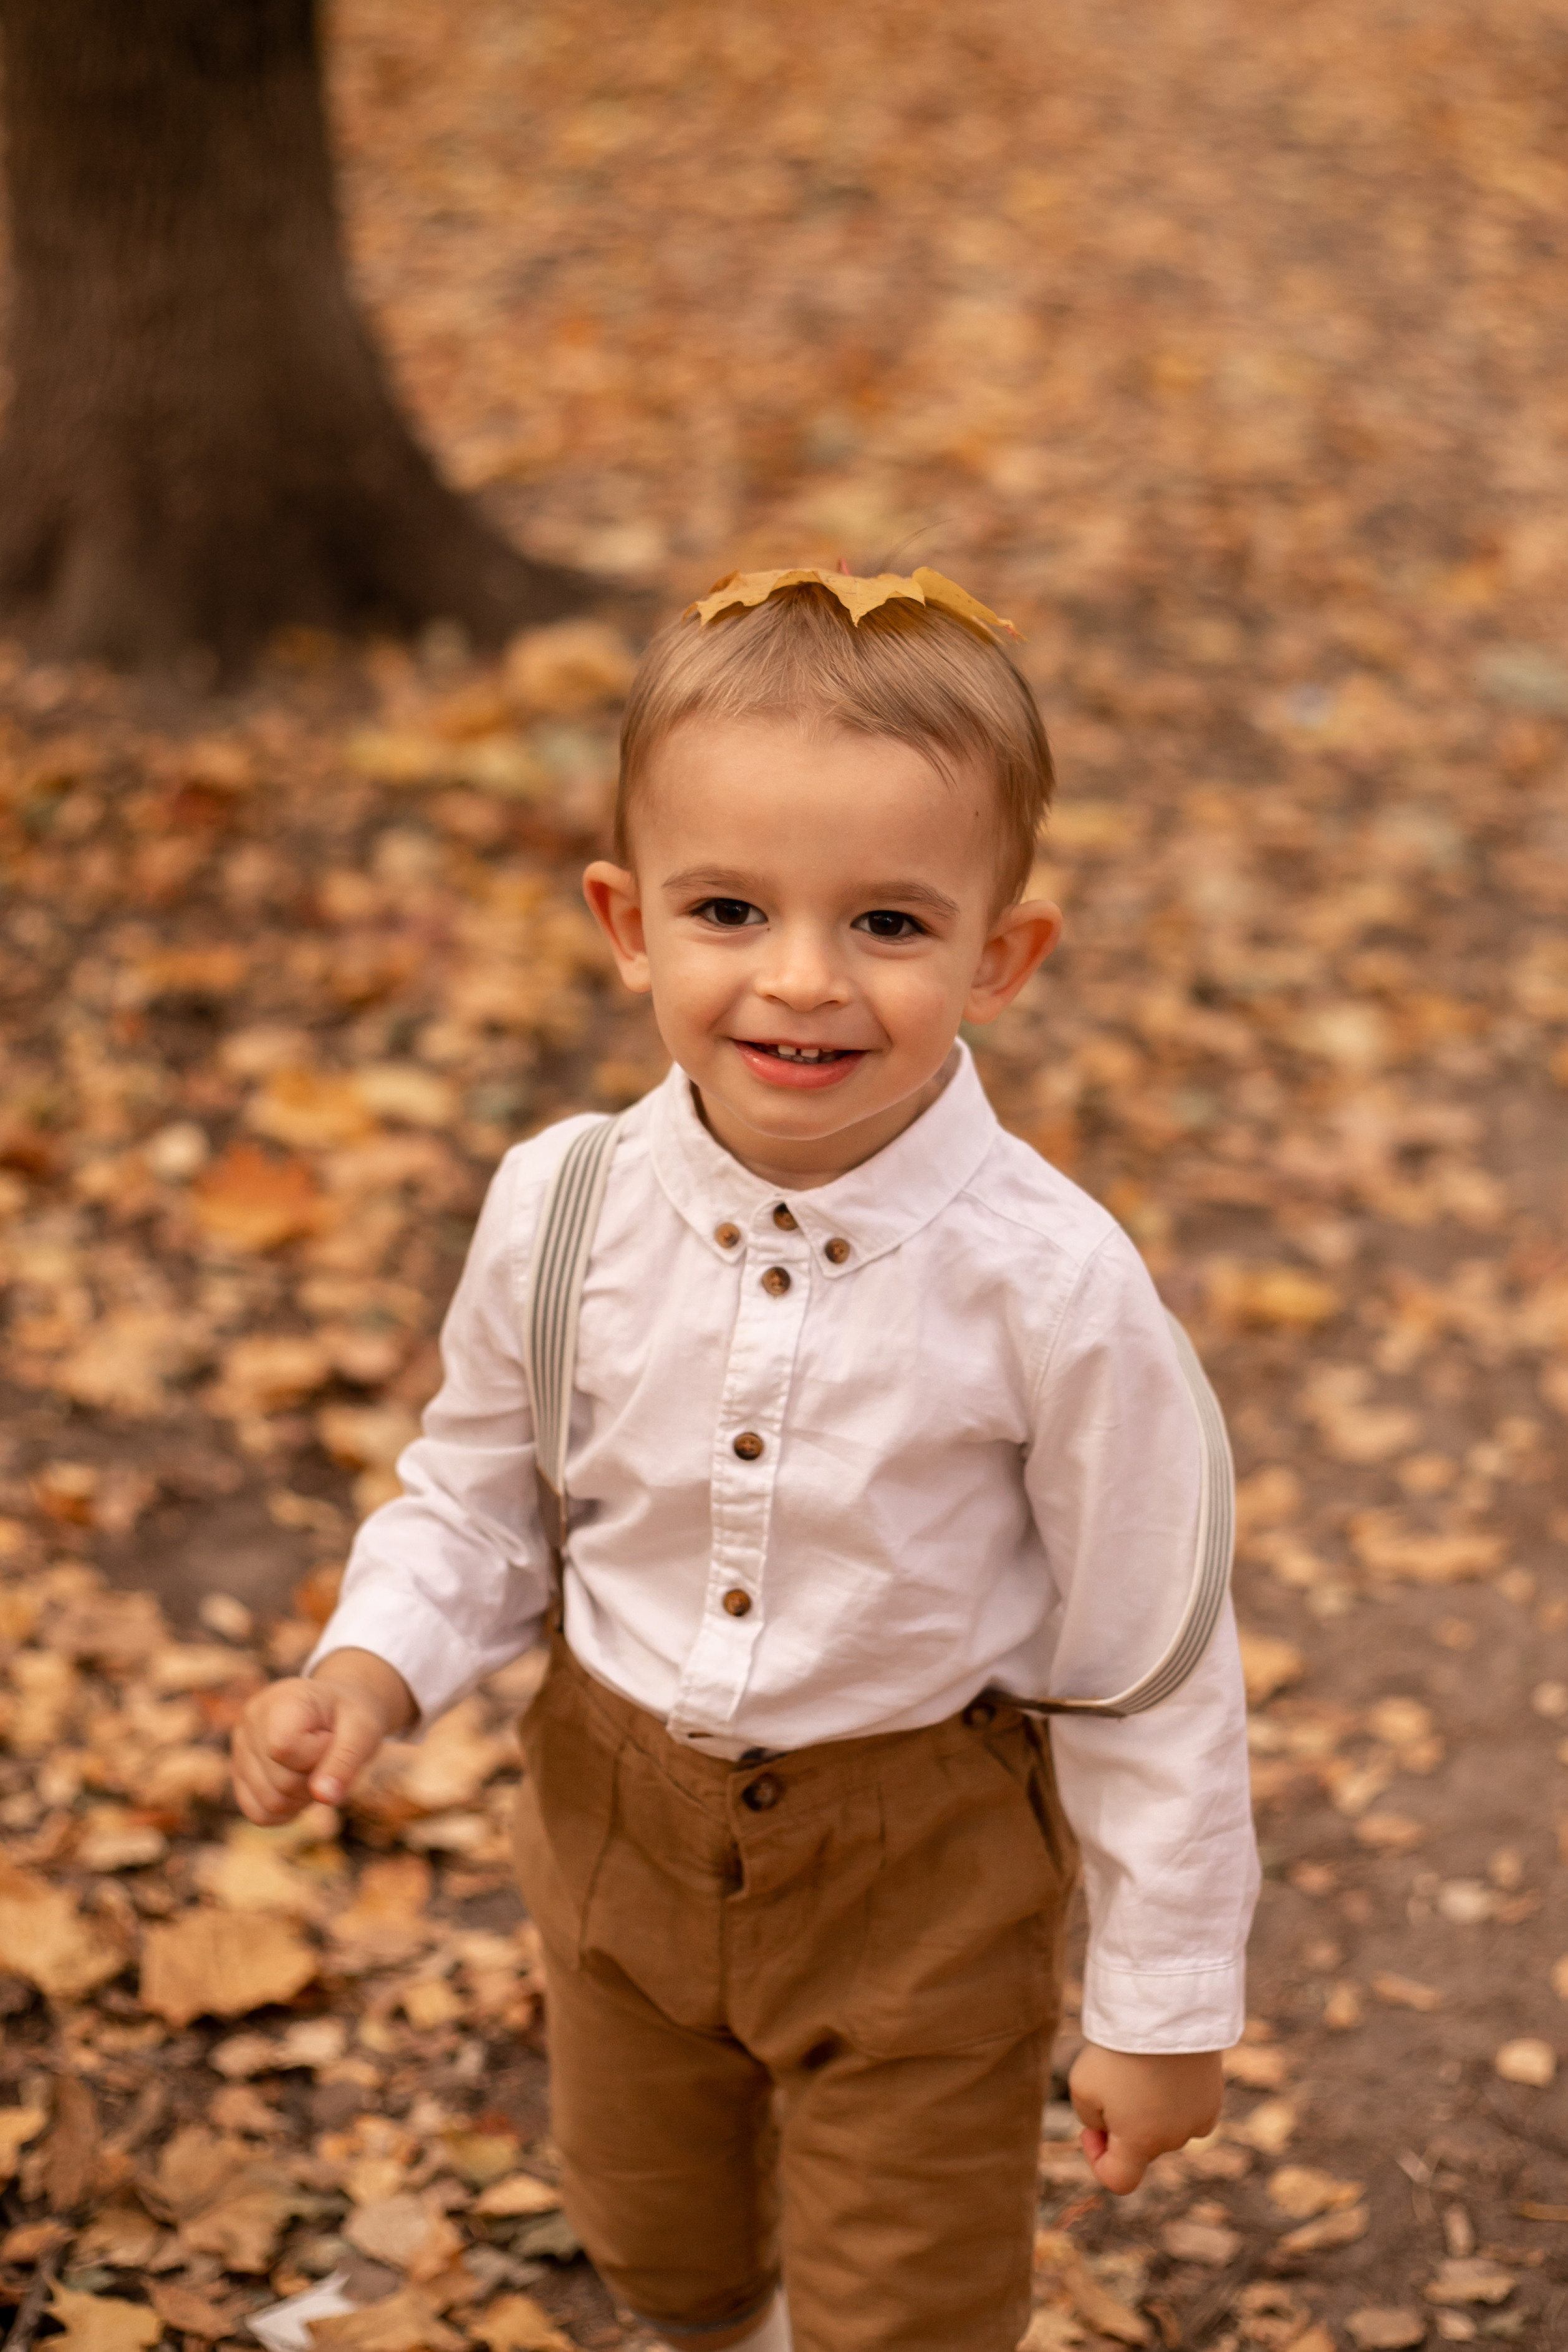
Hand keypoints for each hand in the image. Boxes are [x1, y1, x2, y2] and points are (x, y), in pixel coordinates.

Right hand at [231, 1648, 413, 1823]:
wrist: (336, 1712)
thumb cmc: (350, 1716)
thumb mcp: (363, 1729)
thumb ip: (345, 1761)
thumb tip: (325, 1797)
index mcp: (280, 1699)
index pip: (284, 1748)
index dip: (316, 1756)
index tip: (332, 1738)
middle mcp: (251, 1721)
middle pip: (280, 1782)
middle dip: (315, 1778)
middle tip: (328, 1754)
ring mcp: (240, 1749)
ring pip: (270, 1803)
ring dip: (303, 1796)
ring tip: (315, 1767)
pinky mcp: (239, 1774)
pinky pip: (260, 1814)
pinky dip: (287, 1810)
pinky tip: (301, 1784)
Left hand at [1068, 2044, 1223, 2193]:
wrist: (1165, 2012)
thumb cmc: (1118, 2051)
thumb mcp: (1082, 2086)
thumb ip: (1091, 2118)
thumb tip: (1108, 2126)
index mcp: (1141, 2144)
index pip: (1120, 2180)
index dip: (1098, 2161)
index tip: (1090, 2129)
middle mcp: (1174, 2139)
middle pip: (1142, 2146)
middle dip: (1123, 2125)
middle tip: (1112, 2082)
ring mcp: (1199, 2119)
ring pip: (1165, 2127)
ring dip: (1150, 2110)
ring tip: (1140, 2068)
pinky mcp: (1213, 2098)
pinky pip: (1187, 2110)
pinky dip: (1174, 2097)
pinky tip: (1165, 2068)